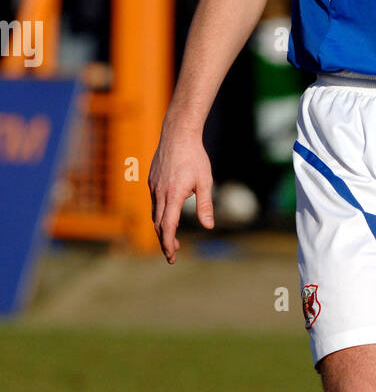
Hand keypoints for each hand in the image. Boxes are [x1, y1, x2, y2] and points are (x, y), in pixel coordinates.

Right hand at [148, 125, 213, 262]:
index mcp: (173, 195)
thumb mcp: (205, 182)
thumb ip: (205, 205)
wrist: (177, 135)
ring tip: (171, 240)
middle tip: (172, 256)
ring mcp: (153, 187)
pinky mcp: (152, 181)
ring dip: (161, 229)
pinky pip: (154, 203)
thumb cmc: (195, 157)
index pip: (168, 226)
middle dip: (164, 242)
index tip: (172, 256)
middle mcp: (160, 193)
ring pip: (155, 214)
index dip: (168, 243)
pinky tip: (168, 218)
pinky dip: (159, 215)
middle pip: (158, 224)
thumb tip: (208, 226)